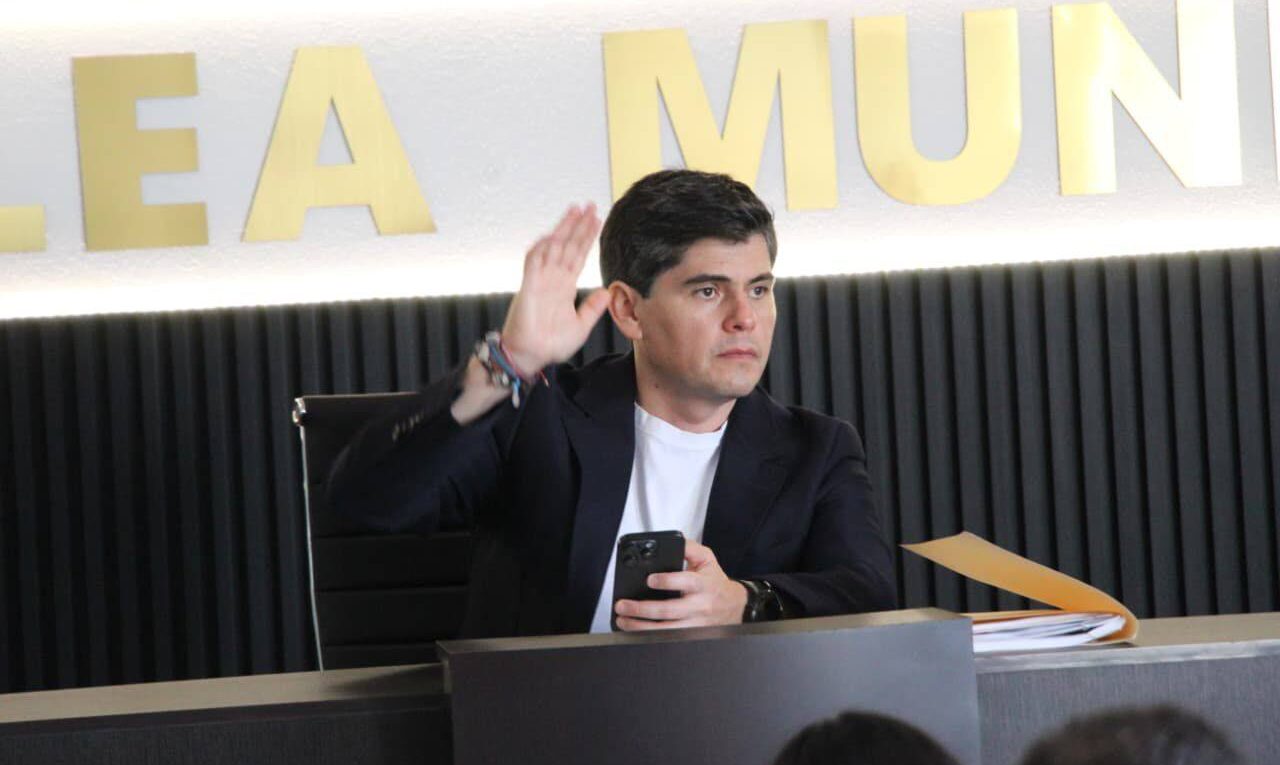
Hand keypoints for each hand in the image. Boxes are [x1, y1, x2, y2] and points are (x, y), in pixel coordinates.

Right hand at [500, 204, 609, 374]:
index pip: (577, 256)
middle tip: (590, 206)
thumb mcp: (581, 326)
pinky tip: (552, 234)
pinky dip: (541, 247)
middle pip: (568, 245)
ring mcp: (540, 281)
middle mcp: (552, 279)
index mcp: (564, 287)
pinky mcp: (528, 286)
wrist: (531, 356)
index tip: (596, 221)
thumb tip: (605, 291)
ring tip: (575, 211)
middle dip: (578, 225)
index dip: (586, 238)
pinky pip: (533, 262)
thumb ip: (592, 308)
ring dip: (563, 229)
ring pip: (552, 247)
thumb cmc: (551, 344)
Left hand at [614, 540, 748, 630]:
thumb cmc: (714, 581)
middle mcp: (699, 606)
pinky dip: (649, 637)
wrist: (733, 605)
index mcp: (702, 584)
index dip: (667, 581)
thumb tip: (673, 541)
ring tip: (623, 620)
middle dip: (642, 609)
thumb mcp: (706, 559)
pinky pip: (668, 639)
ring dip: (641, 627)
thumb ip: (688, 548)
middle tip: (623, 605)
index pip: (686, 582)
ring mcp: (694, 624)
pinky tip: (634, 632)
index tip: (649, 580)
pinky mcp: (690, 635)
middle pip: (669, 610)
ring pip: (666, 630)